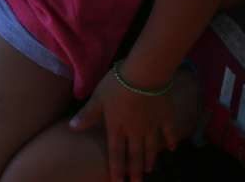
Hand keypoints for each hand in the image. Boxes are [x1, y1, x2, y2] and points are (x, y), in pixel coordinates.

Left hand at [70, 67, 191, 181]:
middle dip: (135, 171)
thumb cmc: (117, 84)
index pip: (116, 153)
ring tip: (149, 170)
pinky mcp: (166, 116)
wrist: (145, 74)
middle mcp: (135, 131)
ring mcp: (152, 125)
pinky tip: (172, 148)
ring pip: (151, 146)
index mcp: (117, 127)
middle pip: (135, 154)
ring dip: (150, 159)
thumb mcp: (98, 98)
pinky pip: (168, 132)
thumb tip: (72, 128)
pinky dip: (170, 140)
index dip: (117, 169)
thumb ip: (87, 114)